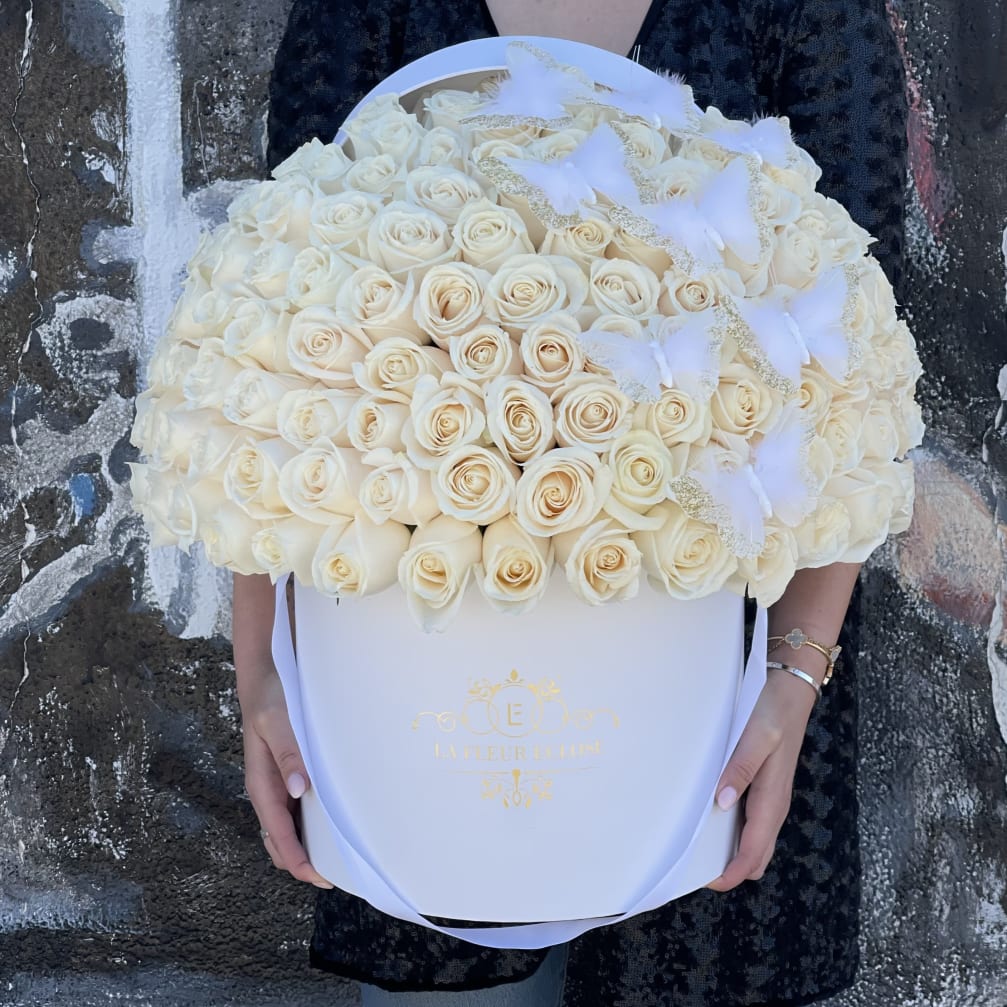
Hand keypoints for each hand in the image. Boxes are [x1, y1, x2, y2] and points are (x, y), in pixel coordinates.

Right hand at [238, 656, 333, 888]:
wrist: (262, 676)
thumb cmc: (269, 697)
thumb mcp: (277, 720)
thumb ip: (288, 754)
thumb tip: (299, 790)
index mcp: (261, 784)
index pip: (278, 836)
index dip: (298, 861)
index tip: (321, 878)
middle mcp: (267, 790)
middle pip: (280, 842)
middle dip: (303, 863)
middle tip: (338, 875)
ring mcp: (276, 784)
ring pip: (287, 830)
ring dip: (306, 847)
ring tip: (338, 859)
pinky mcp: (285, 775)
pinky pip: (294, 811)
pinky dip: (309, 827)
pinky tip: (330, 825)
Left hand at [706, 667, 817, 891]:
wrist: (791, 690)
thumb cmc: (774, 711)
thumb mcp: (757, 736)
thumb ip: (740, 768)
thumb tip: (722, 802)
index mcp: (772, 800)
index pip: (754, 854)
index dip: (730, 874)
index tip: (703, 881)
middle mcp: (772, 805)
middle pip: (753, 855)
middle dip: (727, 868)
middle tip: (690, 865)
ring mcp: (768, 797)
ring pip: (751, 840)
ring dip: (728, 850)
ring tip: (693, 847)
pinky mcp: (762, 786)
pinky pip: (748, 821)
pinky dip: (731, 830)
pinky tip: (708, 817)